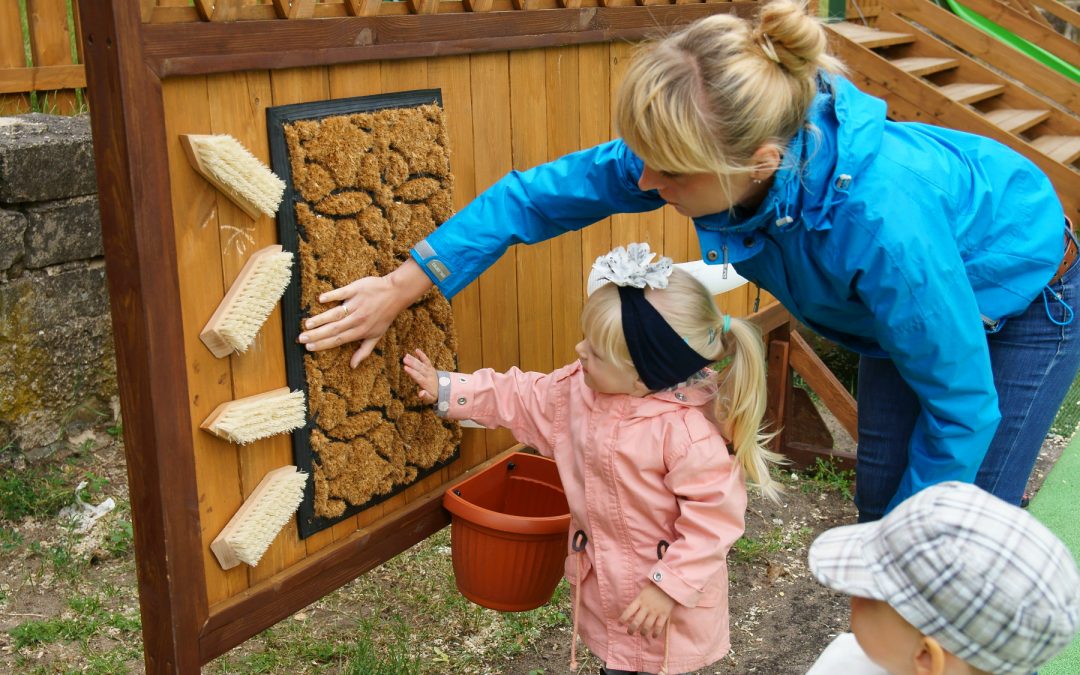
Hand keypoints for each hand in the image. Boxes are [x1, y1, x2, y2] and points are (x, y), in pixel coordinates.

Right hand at [297, 259, 432, 367]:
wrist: (395, 294)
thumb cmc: (385, 316)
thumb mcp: (377, 335)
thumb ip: (364, 351)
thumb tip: (353, 366)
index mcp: (360, 331)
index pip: (338, 339)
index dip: (323, 344)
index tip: (308, 347)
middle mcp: (357, 319)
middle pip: (334, 328)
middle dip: (316, 334)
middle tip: (301, 338)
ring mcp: (356, 304)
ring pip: (336, 313)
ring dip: (321, 319)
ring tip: (307, 324)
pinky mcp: (356, 289)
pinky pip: (342, 293)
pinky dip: (332, 296)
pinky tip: (321, 300)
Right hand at [402, 349, 438, 403]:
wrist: (443, 390)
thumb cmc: (433, 395)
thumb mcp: (430, 399)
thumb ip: (425, 396)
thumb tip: (420, 393)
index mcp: (427, 383)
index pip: (418, 377)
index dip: (412, 372)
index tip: (405, 368)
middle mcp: (428, 375)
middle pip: (419, 369)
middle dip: (412, 364)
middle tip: (404, 359)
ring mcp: (430, 371)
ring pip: (421, 364)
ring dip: (414, 359)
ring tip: (406, 355)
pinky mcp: (430, 367)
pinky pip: (426, 360)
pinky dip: (422, 355)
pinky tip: (416, 350)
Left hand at [618, 583, 675, 637]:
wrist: (669, 583)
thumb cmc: (655, 587)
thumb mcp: (644, 592)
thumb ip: (639, 601)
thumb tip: (633, 611)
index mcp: (639, 600)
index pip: (629, 611)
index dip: (623, 618)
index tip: (619, 624)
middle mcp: (646, 606)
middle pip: (636, 621)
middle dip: (631, 629)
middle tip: (629, 633)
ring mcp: (655, 611)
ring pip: (647, 626)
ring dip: (643, 632)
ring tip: (642, 633)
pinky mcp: (664, 614)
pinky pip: (659, 626)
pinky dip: (656, 633)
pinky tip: (654, 636)